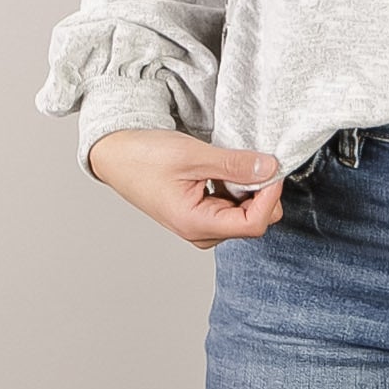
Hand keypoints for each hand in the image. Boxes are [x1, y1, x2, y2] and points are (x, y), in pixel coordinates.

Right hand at [86, 129, 285, 248]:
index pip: (253, 223)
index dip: (270, 196)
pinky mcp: (202, 215)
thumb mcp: (193, 155)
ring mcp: (202, 226)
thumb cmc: (143, 157)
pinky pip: (233, 207)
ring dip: (248, 188)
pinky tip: (224, 170)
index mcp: (196, 224)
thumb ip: (234, 164)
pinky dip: (237, 187)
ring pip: (246, 214)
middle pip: (254, 221)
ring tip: (230, 163)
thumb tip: (269, 168)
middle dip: (261, 193)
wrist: (116, 155)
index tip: (271, 168)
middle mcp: (201, 232)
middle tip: (252, 162)